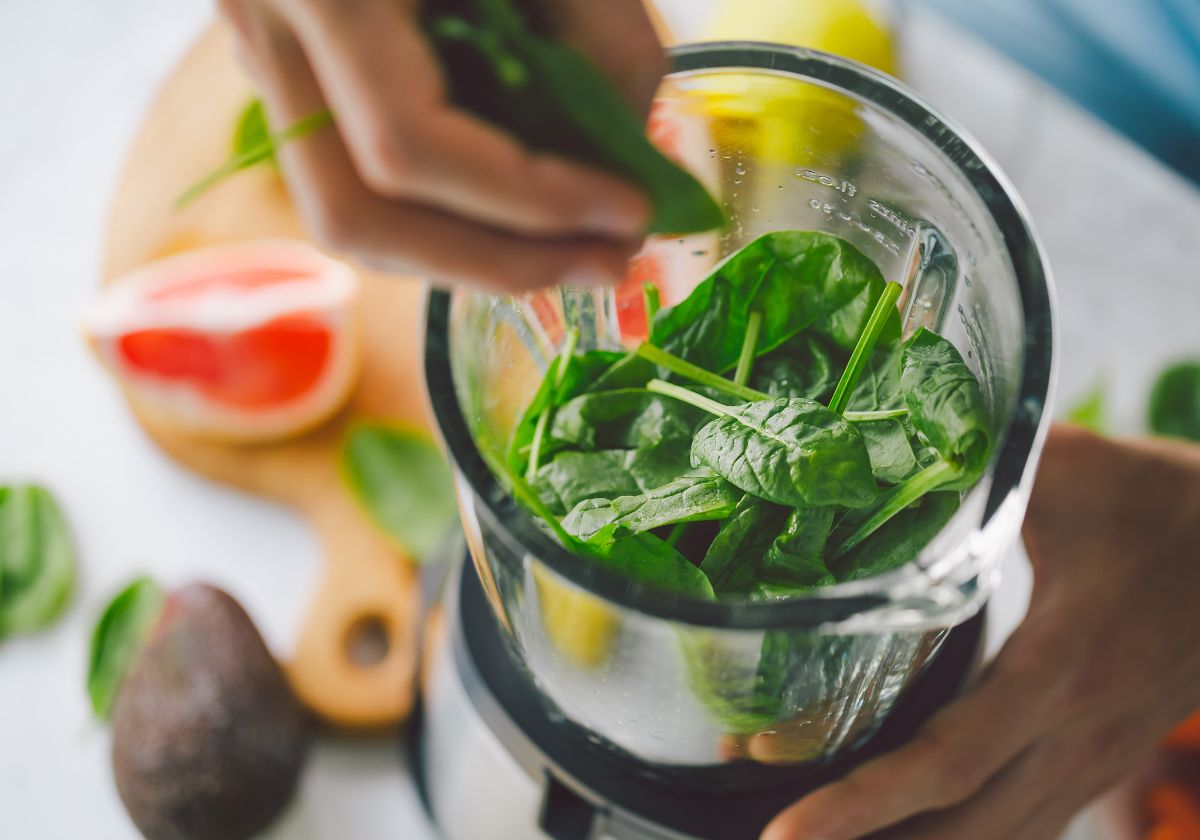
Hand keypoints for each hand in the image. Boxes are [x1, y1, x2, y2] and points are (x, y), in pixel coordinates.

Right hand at [217, 0, 662, 289]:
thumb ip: (602, 36)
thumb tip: (632, 163)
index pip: (408, 143)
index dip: (528, 200)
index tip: (629, 214)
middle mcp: (268, 28)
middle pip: (356, 216)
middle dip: (496, 264)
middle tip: (609, 266)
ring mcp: (269, 56)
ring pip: (347, 216)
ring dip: (472, 256)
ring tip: (578, 251)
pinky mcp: (298, 72)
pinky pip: (357, 178)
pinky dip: (449, 214)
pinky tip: (524, 210)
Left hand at [763, 425, 1199, 839]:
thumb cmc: (1164, 508)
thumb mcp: (1079, 471)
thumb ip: (987, 459)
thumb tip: (894, 437)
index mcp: (1061, 670)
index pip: (951, 758)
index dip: (864, 799)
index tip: (784, 826)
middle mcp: (1074, 737)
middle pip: (959, 827)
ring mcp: (1090, 761)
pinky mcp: (1094, 762)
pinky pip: (1020, 828)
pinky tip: (897, 833)